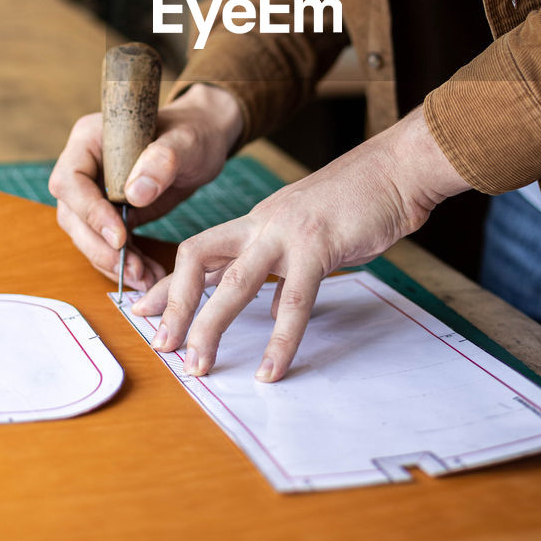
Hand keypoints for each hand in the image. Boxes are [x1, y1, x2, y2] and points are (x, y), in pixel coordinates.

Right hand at [48, 83, 242, 290]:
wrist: (204, 142)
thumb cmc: (193, 132)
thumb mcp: (185, 141)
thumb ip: (162, 160)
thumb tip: (133, 195)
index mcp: (90, 139)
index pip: (70, 181)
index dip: (89, 212)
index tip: (120, 236)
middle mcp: (85, 166)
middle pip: (72, 215)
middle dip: (99, 248)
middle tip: (131, 271)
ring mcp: (95, 192)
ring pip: (88, 235)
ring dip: (112, 262)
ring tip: (145, 279)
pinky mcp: (111, 214)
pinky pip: (108, 243)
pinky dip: (126, 263)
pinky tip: (148, 275)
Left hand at [132, 106, 471, 378]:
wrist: (397, 169)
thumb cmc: (358, 201)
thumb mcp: (308, 230)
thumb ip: (283, 261)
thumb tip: (271, 298)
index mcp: (257, 221)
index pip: (200, 251)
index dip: (170, 283)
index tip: (143, 311)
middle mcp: (262, 224)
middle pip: (198, 257)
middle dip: (174, 303)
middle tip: (161, 345)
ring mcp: (288, 233)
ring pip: (235, 283)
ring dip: (211, 326)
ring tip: (199, 366)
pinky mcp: (319, 247)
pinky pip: (293, 302)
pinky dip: (279, 341)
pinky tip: (270, 370)